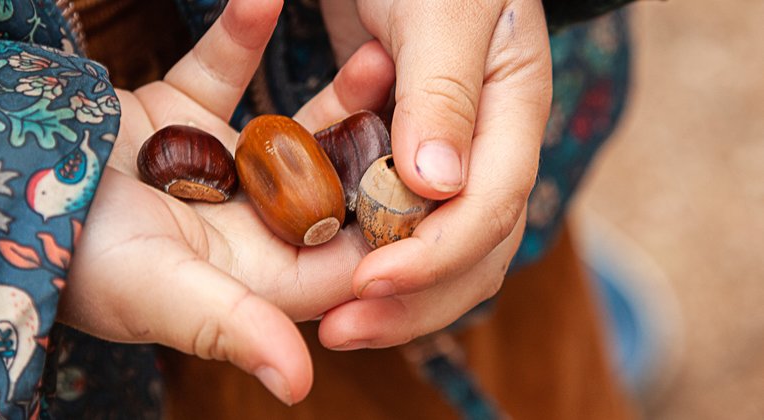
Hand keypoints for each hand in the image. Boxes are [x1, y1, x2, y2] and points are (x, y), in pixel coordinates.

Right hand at [58, 0, 395, 403]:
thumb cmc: (73, 261)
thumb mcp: (157, 294)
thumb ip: (232, 327)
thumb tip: (300, 385)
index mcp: (253, 277)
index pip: (348, 259)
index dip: (397, 228)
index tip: (440, 187)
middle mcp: (243, 226)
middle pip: (332, 188)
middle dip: (378, 150)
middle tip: (430, 110)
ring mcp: (214, 169)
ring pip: (290, 127)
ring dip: (330, 92)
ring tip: (377, 52)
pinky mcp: (178, 117)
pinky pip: (222, 73)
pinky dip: (241, 36)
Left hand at [316, 0, 552, 347]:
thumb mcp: (439, 8)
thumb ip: (442, 91)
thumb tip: (440, 188)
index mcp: (512, 105)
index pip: (490, 205)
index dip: (434, 255)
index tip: (370, 279)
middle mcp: (486, 141)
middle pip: (471, 248)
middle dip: (412, 298)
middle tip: (340, 329)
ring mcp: (446, 151)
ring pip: (433, 246)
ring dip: (387, 291)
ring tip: (332, 324)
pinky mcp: (399, 149)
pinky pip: (389, 217)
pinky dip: (362, 249)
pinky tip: (323, 276)